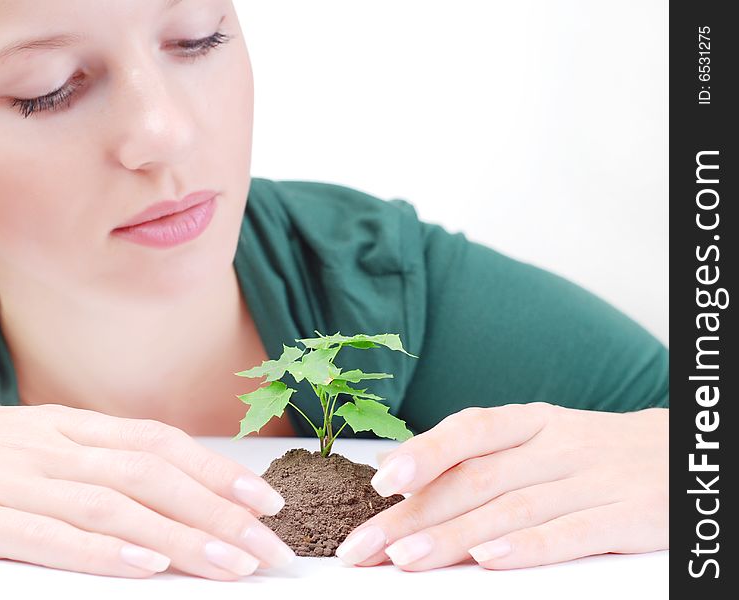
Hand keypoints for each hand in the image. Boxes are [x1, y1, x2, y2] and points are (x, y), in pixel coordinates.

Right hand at [0, 394, 294, 579]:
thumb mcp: (41, 440)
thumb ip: (99, 458)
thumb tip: (168, 483)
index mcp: (74, 428)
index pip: (163, 446)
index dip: (219, 473)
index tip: (267, 501)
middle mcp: (58, 449)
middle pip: (154, 478)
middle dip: (220, 514)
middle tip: (270, 547)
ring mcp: (19, 481)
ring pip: (116, 507)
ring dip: (181, 536)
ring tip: (231, 566)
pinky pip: (50, 534)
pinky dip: (102, 551)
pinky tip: (146, 566)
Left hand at [335, 402, 667, 569]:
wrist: (682, 456)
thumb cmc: (591, 454)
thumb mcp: (537, 439)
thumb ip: (475, 454)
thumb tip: (399, 467)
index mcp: (530, 423)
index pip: (470, 429)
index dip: (424, 453)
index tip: (380, 483)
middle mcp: (556, 446)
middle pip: (476, 478)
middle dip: (414, 515)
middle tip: (364, 546)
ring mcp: (593, 479)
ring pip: (512, 508)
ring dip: (454, 536)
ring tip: (405, 559)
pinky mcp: (629, 516)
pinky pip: (572, 532)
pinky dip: (527, 548)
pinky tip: (487, 563)